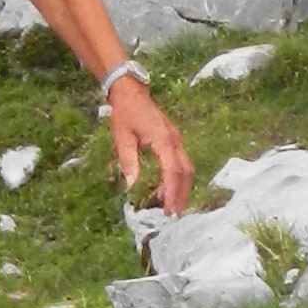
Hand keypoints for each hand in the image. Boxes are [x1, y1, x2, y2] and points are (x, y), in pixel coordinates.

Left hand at [106, 75, 194, 217]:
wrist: (131, 92)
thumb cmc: (124, 113)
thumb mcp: (121, 137)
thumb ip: (128, 160)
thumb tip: (131, 185)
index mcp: (162, 139)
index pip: (172, 170)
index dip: (172, 191)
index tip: (169, 209)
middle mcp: (174, 140)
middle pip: (186, 171)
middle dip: (181, 194)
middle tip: (173, 214)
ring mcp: (176, 139)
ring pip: (186, 168)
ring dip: (180, 188)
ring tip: (169, 206)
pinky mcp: (173, 140)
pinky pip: (180, 162)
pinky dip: (177, 178)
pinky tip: (165, 189)